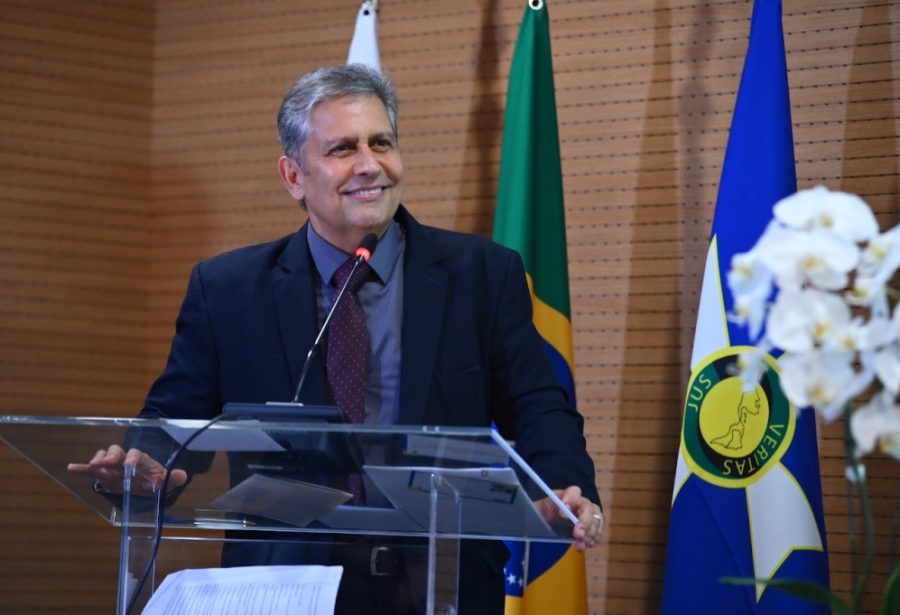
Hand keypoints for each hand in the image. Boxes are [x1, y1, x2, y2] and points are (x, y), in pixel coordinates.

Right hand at [67, 444, 186, 494]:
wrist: (142, 479)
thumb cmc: (152, 479)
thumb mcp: (162, 481)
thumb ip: (171, 479)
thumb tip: (182, 476)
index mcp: (140, 459)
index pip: (136, 455)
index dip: (132, 458)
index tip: (128, 465)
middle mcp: (124, 458)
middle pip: (116, 451)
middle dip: (111, 457)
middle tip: (105, 465)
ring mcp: (112, 464)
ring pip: (103, 456)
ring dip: (98, 461)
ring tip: (95, 470)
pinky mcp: (102, 472)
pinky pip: (90, 468)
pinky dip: (81, 467)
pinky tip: (71, 467)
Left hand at [534, 485, 603, 551]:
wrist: (547, 525)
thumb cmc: (541, 514)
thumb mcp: (536, 510)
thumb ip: (538, 509)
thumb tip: (536, 511)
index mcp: (565, 496)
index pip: (574, 491)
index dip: (571, 499)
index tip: (563, 511)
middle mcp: (579, 503)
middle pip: (588, 508)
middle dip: (584, 521)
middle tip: (578, 534)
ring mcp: (587, 515)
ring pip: (596, 520)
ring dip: (590, 533)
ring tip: (580, 545)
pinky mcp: (591, 527)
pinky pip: (597, 531)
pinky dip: (592, 539)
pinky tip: (583, 545)